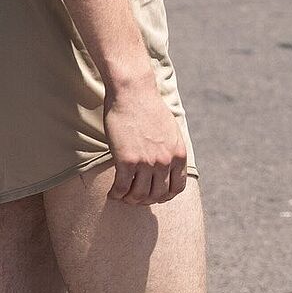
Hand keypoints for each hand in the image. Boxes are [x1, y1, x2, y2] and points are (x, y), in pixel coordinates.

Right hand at [103, 84, 187, 205]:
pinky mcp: (127, 160)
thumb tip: (167, 167)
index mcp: (179, 155)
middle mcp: (165, 162)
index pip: (177, 188)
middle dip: (146, 200)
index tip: (155, 196)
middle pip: (157, 195)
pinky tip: (112, 194)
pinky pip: (122, 187)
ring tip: (123, 197)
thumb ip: (171, 151)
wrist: (133, 92)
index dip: (165, 196)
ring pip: (139, 195)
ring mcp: (147, 162)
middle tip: (135, 198)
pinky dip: (117, 194)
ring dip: (130, 200)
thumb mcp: (171, 131)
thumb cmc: (148, 108)